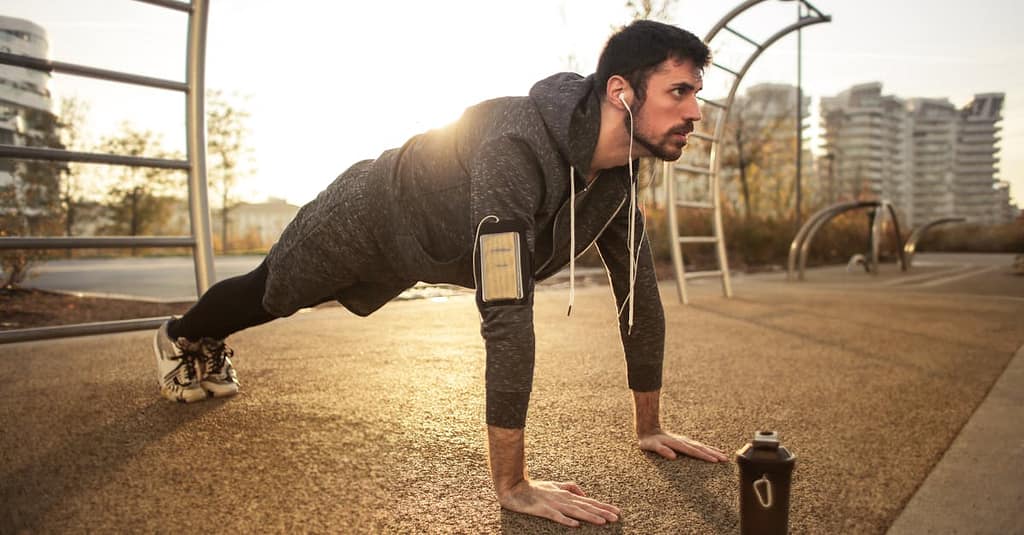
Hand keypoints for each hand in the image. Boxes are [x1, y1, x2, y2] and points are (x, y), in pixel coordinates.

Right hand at [497, 479, 620, 527]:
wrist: (514, 488)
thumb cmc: (535, 488)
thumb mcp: (555, 485)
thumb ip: (570, 487)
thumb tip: (584, 494)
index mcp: (567, 494)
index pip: (589, 501)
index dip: (603, 506)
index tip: (617, 511)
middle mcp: (563, 498)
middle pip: (586, 506)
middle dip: (602, 512)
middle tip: (616, 518)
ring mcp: (554, 504)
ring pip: (576, 511)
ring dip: (590, 516)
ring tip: (603, 522)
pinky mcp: (543, 510)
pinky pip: (556, 516)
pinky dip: (566, 520)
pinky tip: (576, 525)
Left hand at [638, 430, 729, 462]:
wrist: (648, 428)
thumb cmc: (648, 441)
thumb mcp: (651, 446)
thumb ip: (661, 450)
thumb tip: (673, 457)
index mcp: (677, 444)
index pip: (693, 451)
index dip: (704, 456)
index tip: (715, 460)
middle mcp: (684, 441)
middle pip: (701, 448)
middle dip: (713, 454)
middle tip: (725, 459)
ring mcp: (685, 441)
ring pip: (702, 446)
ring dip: (713, 451)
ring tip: (724, 456)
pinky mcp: (685, 442)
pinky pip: (699, 446)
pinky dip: (708, 448)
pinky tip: (714, 450)